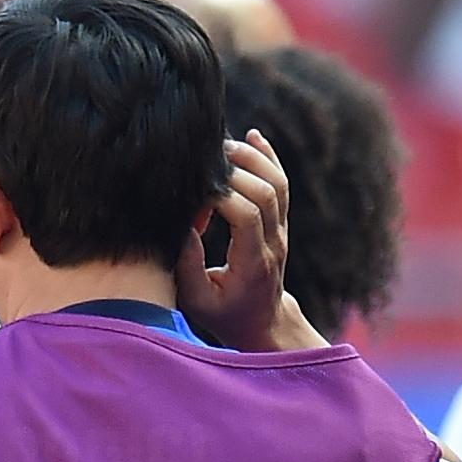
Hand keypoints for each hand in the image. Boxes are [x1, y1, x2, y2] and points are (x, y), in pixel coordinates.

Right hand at [176, 132, 319, 353]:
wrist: (262, 324)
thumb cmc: (223, 314)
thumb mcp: (197, 300)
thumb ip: (187, 265)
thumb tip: (180, 223)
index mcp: (254, 263)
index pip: (248, 215)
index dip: (221, 196)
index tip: (194, 191)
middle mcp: (274, 242)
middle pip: (266, 192)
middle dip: (236, 169)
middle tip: (203, 160)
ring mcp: (281, 230)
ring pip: (278, 183)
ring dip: (252, 158)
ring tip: (221, 148)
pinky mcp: (280, 222)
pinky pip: (281, 183)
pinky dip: (268, 156)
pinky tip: (252, 137)